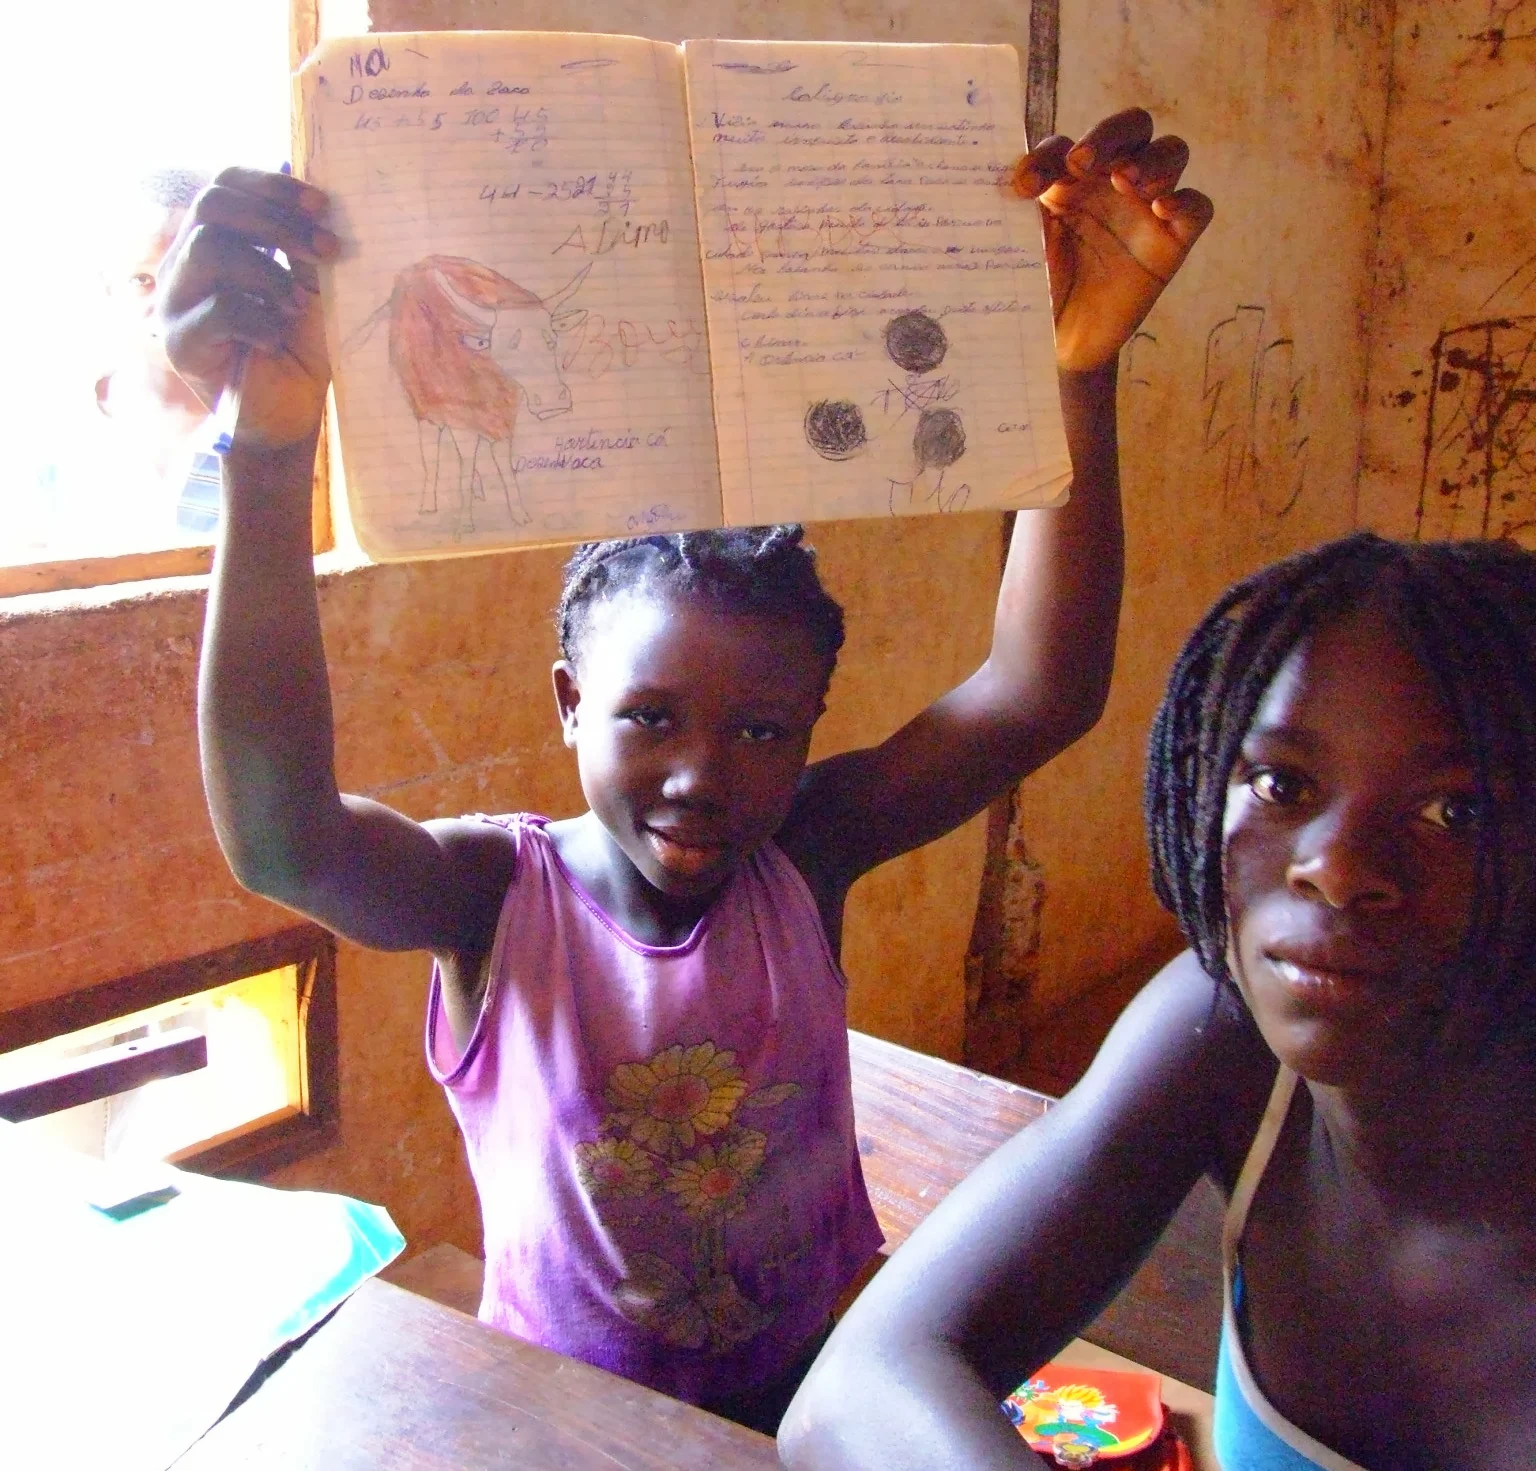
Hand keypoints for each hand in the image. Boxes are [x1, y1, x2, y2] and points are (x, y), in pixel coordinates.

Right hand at [159, 167, 338, 450]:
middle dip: (275, 221)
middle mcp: (185, 264)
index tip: (321, 204)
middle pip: (211, 206)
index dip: (271, 185)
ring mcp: (174, 302)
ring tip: (296, 305)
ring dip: (267, 272)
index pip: (224, 186)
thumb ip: (304, 252)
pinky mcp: (180, 343)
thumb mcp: (310, 293)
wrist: (287, 416)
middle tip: (325, 250)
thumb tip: (318, 208)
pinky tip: (276, 339)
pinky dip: (258, 319)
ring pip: (208, 249)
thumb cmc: (298, 353)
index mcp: (213, 242)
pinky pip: (216, 309)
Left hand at [1010, 109, 1212, 373]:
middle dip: (1109, 134)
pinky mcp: (1172, 242)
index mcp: (1071, 179)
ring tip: (1125, 181)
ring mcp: (1146, 209)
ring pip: (1171, 153)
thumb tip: (1007, 177)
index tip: (1026, 187)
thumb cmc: (1039, 290)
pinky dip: (1185, 201)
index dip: (1048, 155)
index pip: (1067, 145)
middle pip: (1131, 128)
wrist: (1061, 345)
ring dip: (1151, 159)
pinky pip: (1197, 208)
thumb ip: (1018, 211)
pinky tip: (1161, 209)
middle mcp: (1112, 184)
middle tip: (1081, 162)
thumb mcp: (1023, 248)